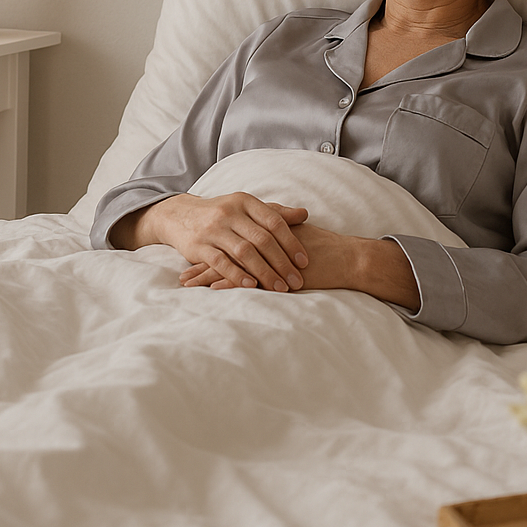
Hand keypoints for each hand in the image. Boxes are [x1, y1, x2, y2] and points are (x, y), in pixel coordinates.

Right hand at [117, 192, 309, 291]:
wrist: (179, 215)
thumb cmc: (221, 214)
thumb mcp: (245, 208)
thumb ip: (274, 212)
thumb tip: (304, 214)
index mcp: (244, 201)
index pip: (274, 222)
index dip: (291, 243)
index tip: (304, 262)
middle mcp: (229, 213)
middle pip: (261, 239)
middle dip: (282, 263)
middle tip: (297, 281)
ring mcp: (213, 229)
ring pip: (244, 252)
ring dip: (265, 272)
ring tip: (280, 288)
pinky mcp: (198, 246)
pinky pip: (221, 262)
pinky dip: (237, 275)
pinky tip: (252, 286)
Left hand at [181, 222, 420, 311]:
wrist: (344, 258)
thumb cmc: (323, 251)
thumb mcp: (295, 239)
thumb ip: (277, 237)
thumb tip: (261, 243)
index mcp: (265, 234)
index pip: (232, 240)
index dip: (213, 248)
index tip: (193, 256)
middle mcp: (262, 243)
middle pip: (225, 252)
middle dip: (203, 264)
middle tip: (182, 275)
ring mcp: (267, 258)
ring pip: (232, 266)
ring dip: (208, 277)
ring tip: (188, 285)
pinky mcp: (275, 273)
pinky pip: (248, 279)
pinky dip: (229, 284)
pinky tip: (213, 292)